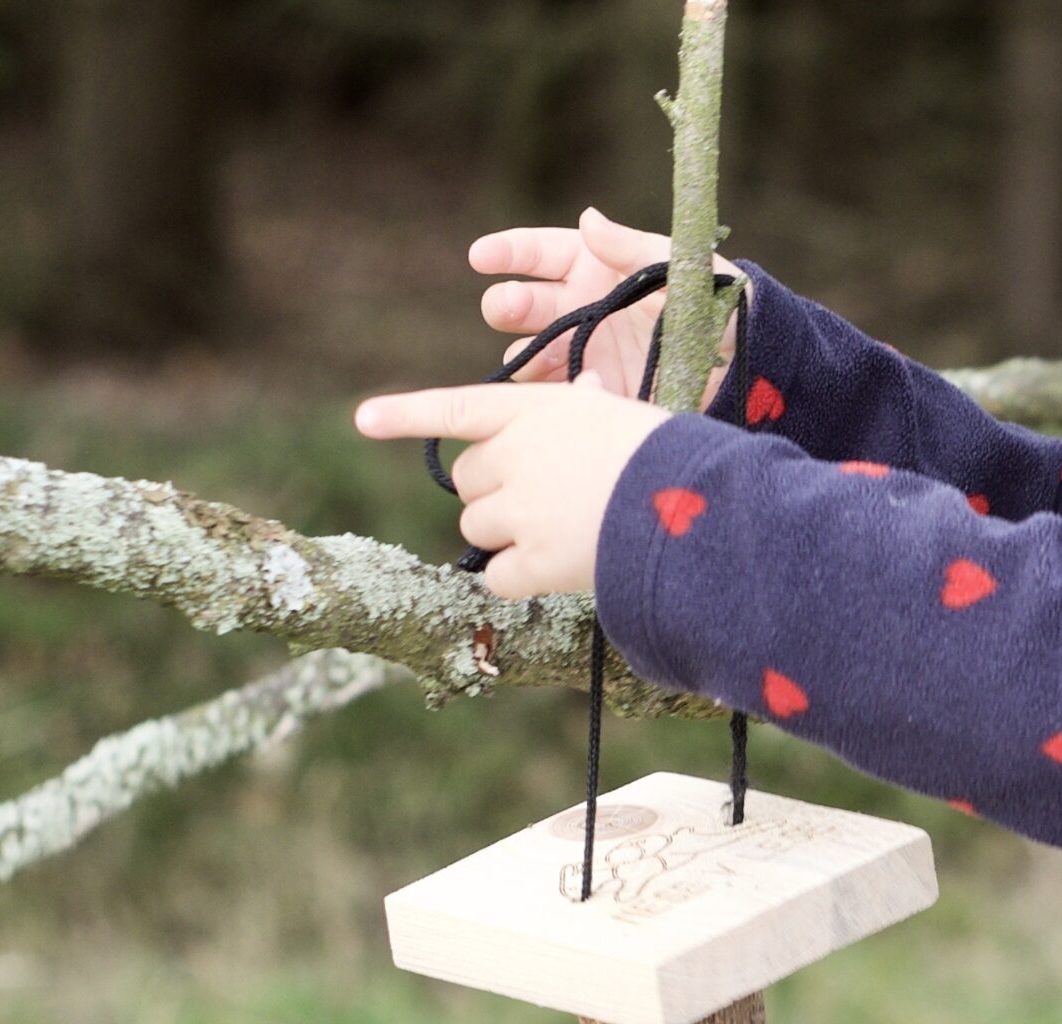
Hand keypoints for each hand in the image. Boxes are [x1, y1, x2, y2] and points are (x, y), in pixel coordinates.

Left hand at [354, 375, 669, 598]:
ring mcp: (521, 509)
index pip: (458, 408)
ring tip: (562, 535)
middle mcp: (518, 453)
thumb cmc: (673, 458)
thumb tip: (574, 404)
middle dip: (493, 495)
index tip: (363, 419)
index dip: (407, 414)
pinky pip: (497, 579)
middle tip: (541, 504)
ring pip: (477, 530)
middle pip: (468, 481)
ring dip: (507, 537)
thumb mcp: (627, 414)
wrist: (698, 509)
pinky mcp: (533, 561)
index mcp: (539, 409)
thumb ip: (584, 414)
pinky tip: (556, 573)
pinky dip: (519, 581)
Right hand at [471, 208, 741, 405]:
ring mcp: (585, 352)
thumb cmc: (713, 299)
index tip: (480, 256)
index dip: (508, 252)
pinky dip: (551, 396)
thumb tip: (587, 218)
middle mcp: (579, 308)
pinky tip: (559, 395)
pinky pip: (559, 395)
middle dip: (508, 304)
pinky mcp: (597, 392)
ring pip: (531, 354)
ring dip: (524, 355)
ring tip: (530, 359)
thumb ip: (632, 248)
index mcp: (593, 266)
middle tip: (505, 308)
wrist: (746, 359)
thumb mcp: (678, 265)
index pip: (539, 253)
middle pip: (524, 304)